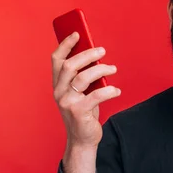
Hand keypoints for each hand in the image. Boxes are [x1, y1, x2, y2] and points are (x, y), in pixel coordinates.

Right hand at [51, 32, 120, 172]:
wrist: (83, 139)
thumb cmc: (84, 112)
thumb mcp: (81, 92)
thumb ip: (84, 76)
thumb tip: (96, 56)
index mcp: (57, 84)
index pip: (56, 60)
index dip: (65, 45)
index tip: (78, 33)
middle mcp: (59, 92)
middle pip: (70, 65)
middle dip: (87, 55)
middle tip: (102, 51)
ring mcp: (67, 102)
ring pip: (83, 78)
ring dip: (101, 70)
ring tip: (113, 69)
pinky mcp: (78, 112)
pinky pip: (96, 95)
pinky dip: (109, 91)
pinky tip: (117, 91)